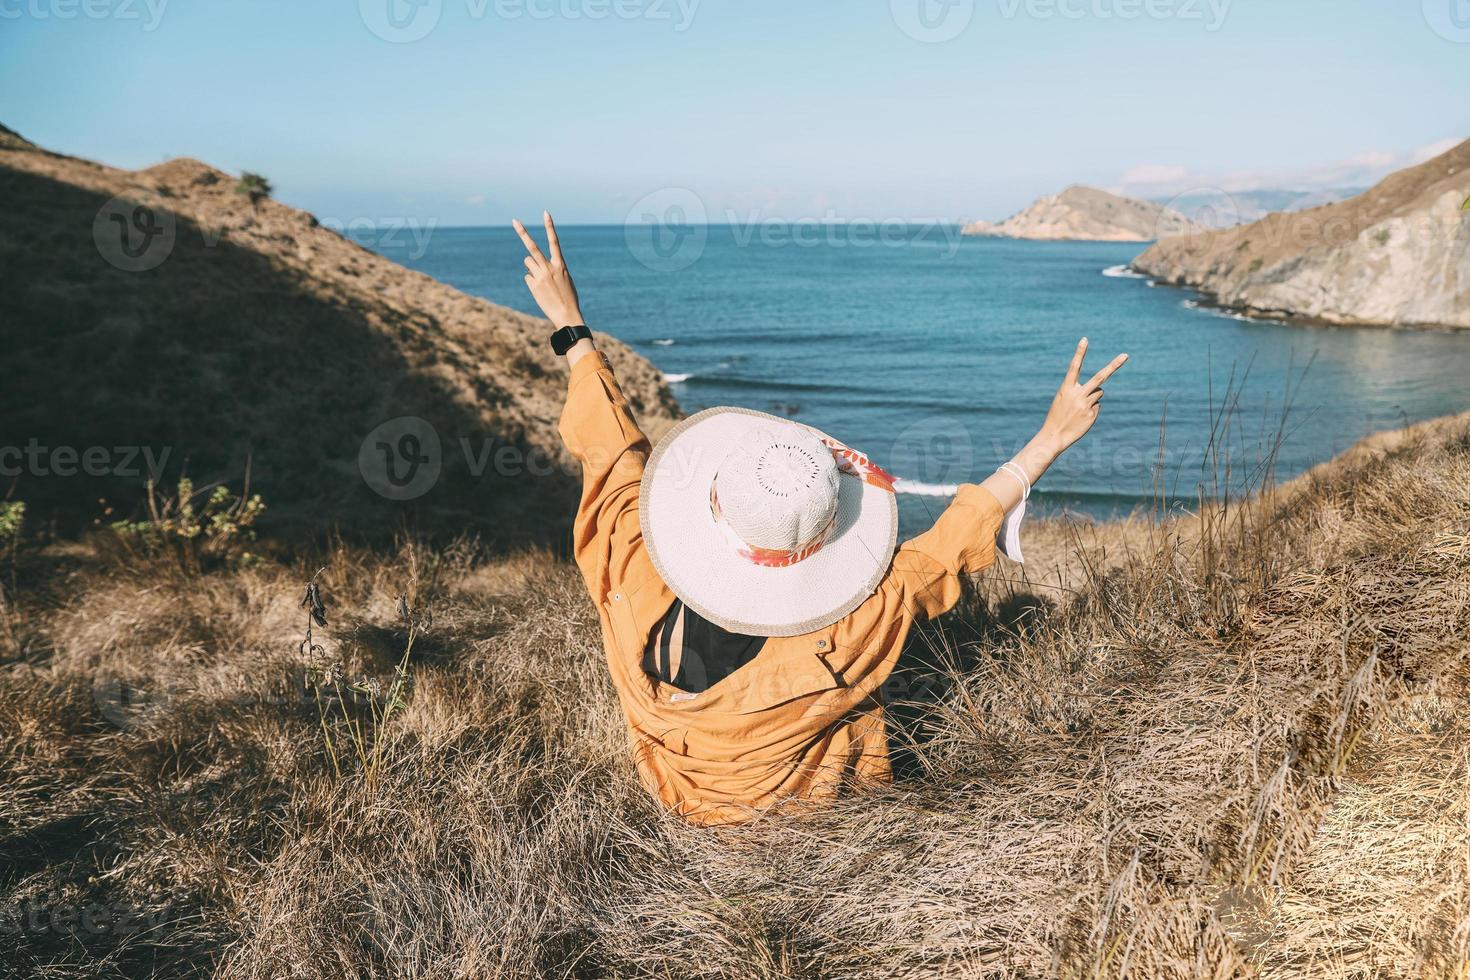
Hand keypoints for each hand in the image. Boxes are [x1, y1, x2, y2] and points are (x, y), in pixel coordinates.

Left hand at [513, 211, 582, 327]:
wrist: (567, 315)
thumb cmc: (568, 297)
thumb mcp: (564, 279)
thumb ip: (551, 268)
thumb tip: (531, 265)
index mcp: (561, 264)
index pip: (555, 241)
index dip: (550, 226)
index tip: (545, 212)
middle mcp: (549, 268)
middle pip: (532, 248)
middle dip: (522, 233)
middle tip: (514, 220)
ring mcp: (540, 276)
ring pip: (527, 263)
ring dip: (531, 267)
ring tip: (542, 280)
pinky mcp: (533, 286)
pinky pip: (527, 277)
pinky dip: (532, 281)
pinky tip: (540, 290)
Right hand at [1039, 338, 1126, 452]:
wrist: (1054, 435)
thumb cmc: (1058, 415)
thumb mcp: (1063, 400)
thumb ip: (1080, 392)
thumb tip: (1100, 392)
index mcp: (1066, 388)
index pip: (1074, 366)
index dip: (1079, 352)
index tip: (1084, 339)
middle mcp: (1078, 394)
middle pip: (1100, 377)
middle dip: (1114, 365)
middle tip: (1126, 355)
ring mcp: (1086, 405)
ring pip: (1099, 393)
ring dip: (1092, 397)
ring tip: (1078, 409)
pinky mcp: (1092, 414)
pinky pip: (1097, 406)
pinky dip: (1091, 410)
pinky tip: (1081, 417)